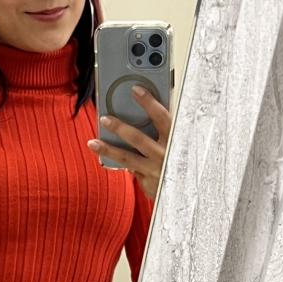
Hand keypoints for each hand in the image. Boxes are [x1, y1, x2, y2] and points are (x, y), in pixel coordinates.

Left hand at [88, 84, 171, 200]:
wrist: (189, 191)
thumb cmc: (181, 159)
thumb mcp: (179, 142)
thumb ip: (165, 129)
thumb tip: (144, 112)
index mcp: (176, 139)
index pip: (162, 117)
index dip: (149, 102)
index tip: (136, 90)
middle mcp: (166, 155)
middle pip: (138, 139)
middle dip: (120, 127)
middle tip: (104, 118)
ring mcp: (156, 170)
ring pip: (127, 158)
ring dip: (108, 150)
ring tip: (93, 143)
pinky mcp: (148, 183)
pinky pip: (132, 170)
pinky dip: (123, 163)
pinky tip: (109, 158)